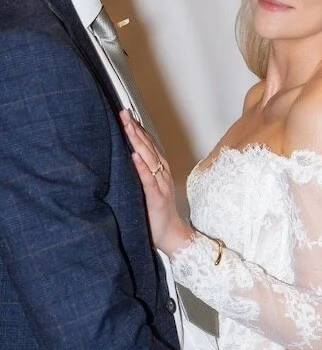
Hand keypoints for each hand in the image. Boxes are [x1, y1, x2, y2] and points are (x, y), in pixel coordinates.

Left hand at [120, 110, 190, 254]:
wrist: (171, 235)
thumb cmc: (156, 213)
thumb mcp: (145, 190)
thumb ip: (138, 175)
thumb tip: (122, 161)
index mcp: (158, 171)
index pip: (147, 145)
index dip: (137, 129)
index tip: (125, 115)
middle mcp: (161, 174)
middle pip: (148, 147)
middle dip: (135, 130)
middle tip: (124, 114)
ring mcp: (160, 185)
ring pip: (150, 159)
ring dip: (139, 142)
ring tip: (128, 127)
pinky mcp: (156, 198)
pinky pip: (149, 181)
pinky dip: (143, 168)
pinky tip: (135, 157)